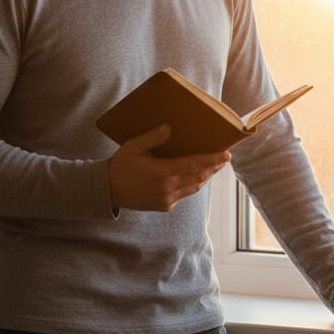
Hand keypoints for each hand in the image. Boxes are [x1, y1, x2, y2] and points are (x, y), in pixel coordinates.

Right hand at [107, 124, 230, 210]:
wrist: (106, 191)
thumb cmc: (120, 165)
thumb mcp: (133, 146)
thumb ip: (152, 137)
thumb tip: (168, 127)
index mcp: (162, 173)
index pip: (194, 165)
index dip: (213, 160)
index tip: (226, 155)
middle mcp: (167, 189)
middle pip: (199, 177)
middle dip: (214, 167)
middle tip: (225, 158)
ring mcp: (167, 199)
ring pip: (194, 188)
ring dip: (206, 177)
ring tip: (215, 166)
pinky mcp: (165, 206)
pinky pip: (185, 194)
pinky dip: (194, 185)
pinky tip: (198, 177)